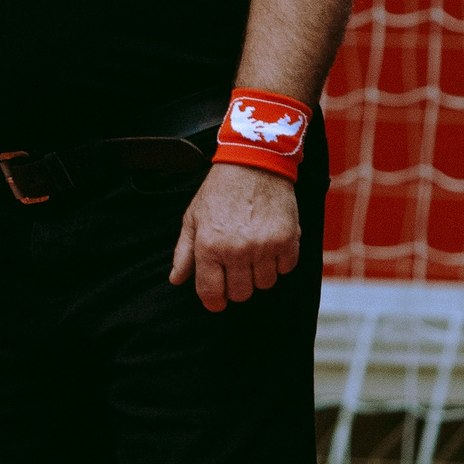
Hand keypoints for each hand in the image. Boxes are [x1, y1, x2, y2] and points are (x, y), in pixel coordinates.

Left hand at [168, 163, 299, 311]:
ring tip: (255, 249)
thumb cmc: (220, 190)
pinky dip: (280, 260)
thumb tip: (176, 279)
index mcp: (209, 246)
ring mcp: (263, 247)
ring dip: (260, 272)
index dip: (214, 301)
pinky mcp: (287, 240)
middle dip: (238, 284)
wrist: (254, 162)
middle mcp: (236, 250)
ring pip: (265, 284)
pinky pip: (286, 268)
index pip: (212, 293)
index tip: (218, 298)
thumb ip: (184, 252)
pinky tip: (271, 242)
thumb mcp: (194, 217)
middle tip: (237, 264)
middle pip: (241, 294)